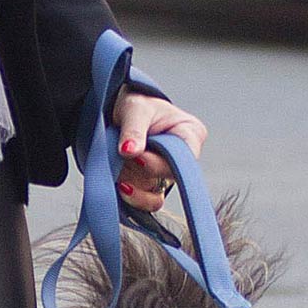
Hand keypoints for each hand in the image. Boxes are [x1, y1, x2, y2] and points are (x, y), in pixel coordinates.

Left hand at [114, 90, 206, 212]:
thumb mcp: (135, 109)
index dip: (160, 162)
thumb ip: (134, 130)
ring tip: (120, 168)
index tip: (137, 156)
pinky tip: (120, 183)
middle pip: (170, 178)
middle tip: (125, 156)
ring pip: (156, 194)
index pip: (186, 158)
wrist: (117, 112)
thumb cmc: (135, 105)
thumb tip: (129, 151)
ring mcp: (165, 175)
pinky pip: (145, 202)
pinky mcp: (150, 186)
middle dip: (143, 169)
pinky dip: (130, 196)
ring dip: (134, 184)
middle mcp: (181, 158)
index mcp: (190, 134)